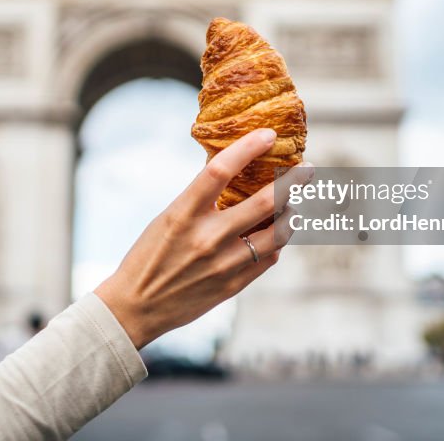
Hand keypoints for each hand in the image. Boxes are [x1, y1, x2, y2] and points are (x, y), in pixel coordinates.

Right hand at [94, 128, 314, 348]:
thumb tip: (233, 173)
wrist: (136, 307)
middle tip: (307, 168)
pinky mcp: (233, 285)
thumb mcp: (168, 218)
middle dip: (292, 182)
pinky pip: (269, 258)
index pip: (219, 170)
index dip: (248, 148)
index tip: (268, 134)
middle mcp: (207, 237)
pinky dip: (276, 242)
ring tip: (292, 204)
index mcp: (183, 214)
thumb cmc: (149, 256)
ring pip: (277, 233)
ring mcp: (224, 264)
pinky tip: (274, 233)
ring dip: (290, 214)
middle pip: (264, 203)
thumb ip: (200, 200)